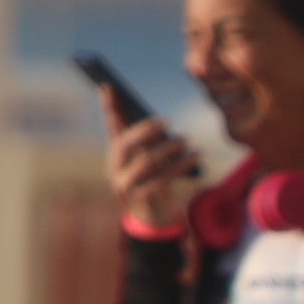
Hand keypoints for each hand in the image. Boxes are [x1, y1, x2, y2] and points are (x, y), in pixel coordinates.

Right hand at [109, 111, 206, 232]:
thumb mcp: (149, 158)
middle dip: (145, 130)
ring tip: (186, 141)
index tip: (108, 86)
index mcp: (115, 154)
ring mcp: (126, 185)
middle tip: (167, 121)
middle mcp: (115, 168)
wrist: (153, 216)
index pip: (111, 127)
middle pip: (125, 144)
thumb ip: (148, 141)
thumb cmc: (152, 179)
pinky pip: (163, 179)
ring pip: (146, 161)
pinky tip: (196, 157)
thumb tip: (160, 122)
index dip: (109, 108)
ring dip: (169, 149)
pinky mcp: (143, 198)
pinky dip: (182, 165)